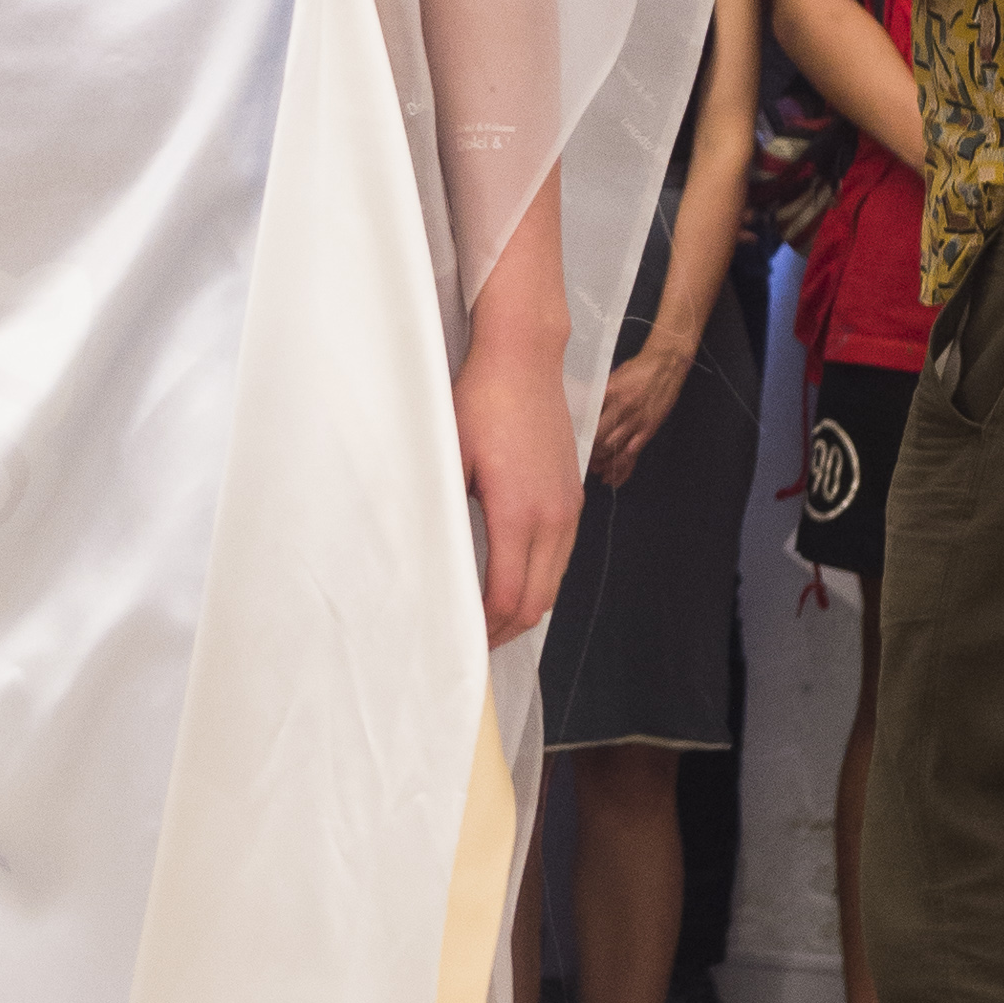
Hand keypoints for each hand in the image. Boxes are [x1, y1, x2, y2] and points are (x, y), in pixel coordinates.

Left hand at [454, 339, 582, 645]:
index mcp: (520, 514)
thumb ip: (445, 515)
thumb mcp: (449, 459)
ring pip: (554, 583)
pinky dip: (539, 580)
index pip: (509, 598)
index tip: (460, 639)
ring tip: (489, 618)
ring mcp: (569, 507)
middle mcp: (554, 517)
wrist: (524, 359)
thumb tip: (430, 563)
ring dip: (524, 607)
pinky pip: (561, 557)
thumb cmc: (480, 402)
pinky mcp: (573, 495)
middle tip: (472, 642)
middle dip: (505, 630)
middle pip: (538, 603)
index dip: (484, 628)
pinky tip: (512, 578)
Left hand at [587, 330, 692, 488]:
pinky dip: (621, 470)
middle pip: (598, 437)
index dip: (576, 432)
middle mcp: (622, 408)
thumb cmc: (636, 369)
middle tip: (579, 458)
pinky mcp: (648, 430)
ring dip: (601, 462)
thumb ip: (595, 394)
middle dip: (587, 451)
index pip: (587, 417)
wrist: (666, 364)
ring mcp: (636, 420)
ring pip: (613, 449)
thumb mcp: (611, 377)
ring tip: (593, 469)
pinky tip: (612, 479)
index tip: (566, 442)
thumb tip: (575, 406)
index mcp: (609, 392)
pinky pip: (632, 454)